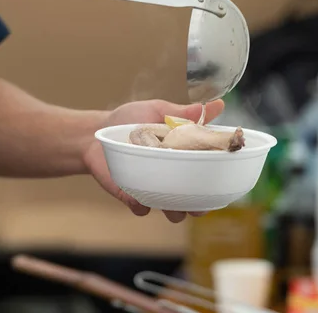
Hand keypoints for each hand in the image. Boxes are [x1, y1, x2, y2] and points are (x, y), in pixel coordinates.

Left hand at [83, 99, 224, 222]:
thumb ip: (184, 112)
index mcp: (184, 156)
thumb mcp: (158, 110)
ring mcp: (153, 188)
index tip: (225, 179)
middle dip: (201, 205)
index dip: (219, 179)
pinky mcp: (131, 195)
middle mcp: (172, 176)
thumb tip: (217, 105)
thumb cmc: (128, 119)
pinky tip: (138, 199)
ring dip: (176, 211)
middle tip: (201, 203)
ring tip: (173, 206)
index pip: (208, 172)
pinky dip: (141, 205)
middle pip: (196, 199)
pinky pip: (142, 207)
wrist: (93, 133)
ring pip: (173, 211)